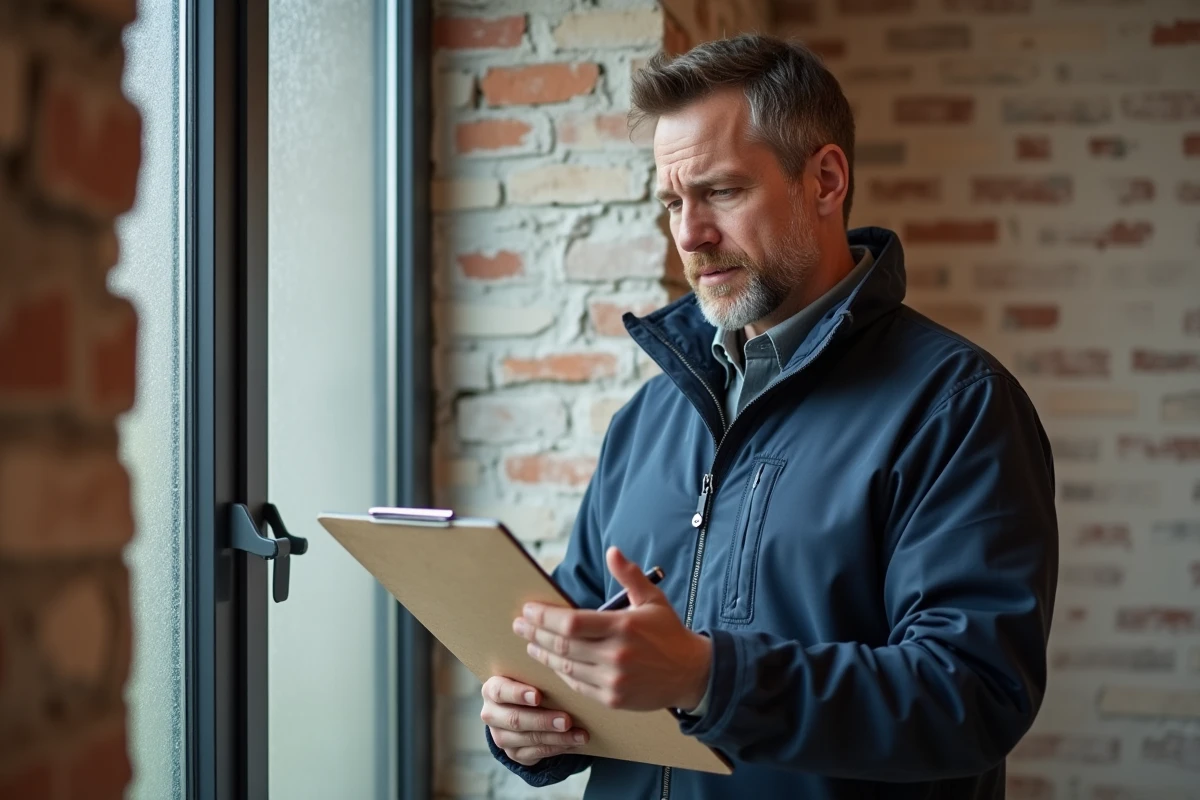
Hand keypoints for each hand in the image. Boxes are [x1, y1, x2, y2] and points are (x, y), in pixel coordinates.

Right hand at [480, 675, 589, 765]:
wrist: (520, 708)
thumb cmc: (528, 685)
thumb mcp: (528, 677)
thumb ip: (538, 677)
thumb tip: (564, 674)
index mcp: (491, 690)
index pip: (500, 691)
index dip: (518, 694)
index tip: (539, 696)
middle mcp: (492, 714)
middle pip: (515, 720)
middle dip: (543, 721)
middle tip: (567, 721)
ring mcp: (500, 736)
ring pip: (528, 739)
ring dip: (557, 738)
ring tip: (580, 735)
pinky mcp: (513, 753)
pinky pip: (536, 753)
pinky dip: (558, 748)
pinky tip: (574, 743)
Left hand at [513, 546, 711, 710]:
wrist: (691, 674)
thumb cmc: (669, 633)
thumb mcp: (652, 599)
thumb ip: (629, 576)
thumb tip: (612, 551)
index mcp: (622, 627)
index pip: (571, 623)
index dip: (545, 617)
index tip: (528, 610)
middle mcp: (616, 655)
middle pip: (562, 646)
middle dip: (536, 633)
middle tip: (520, 624)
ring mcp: (613, 680)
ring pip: (566, 667)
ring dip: (543, 654)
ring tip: (530, 642)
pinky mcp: (613, 699)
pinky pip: (577, 685)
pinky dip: (561, 673)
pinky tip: (552, 662)